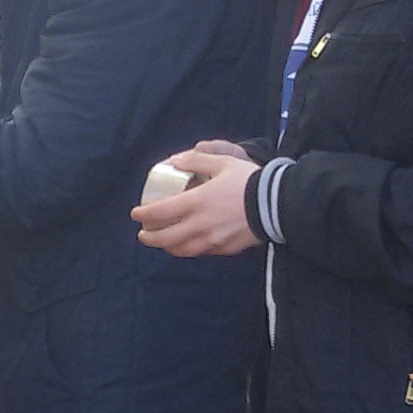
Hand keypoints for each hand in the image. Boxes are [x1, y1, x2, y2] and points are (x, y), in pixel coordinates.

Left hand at [133, 148, 262, 256]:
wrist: (276, 204)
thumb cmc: (248, 180)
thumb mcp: (222, 162)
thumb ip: (196, 160)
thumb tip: (174, 161)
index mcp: (196, 202)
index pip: (159, 213)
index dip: (143, 215)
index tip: (135, 214)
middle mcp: (199, 225)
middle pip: (165, 238)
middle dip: (149, 237)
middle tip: (143, 233)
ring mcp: (211, 241)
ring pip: (181, 250)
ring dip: (166, 247)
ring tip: (162, 241)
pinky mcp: (224, 249)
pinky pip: (200, 252)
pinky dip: (188, 248)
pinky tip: (187, 243)